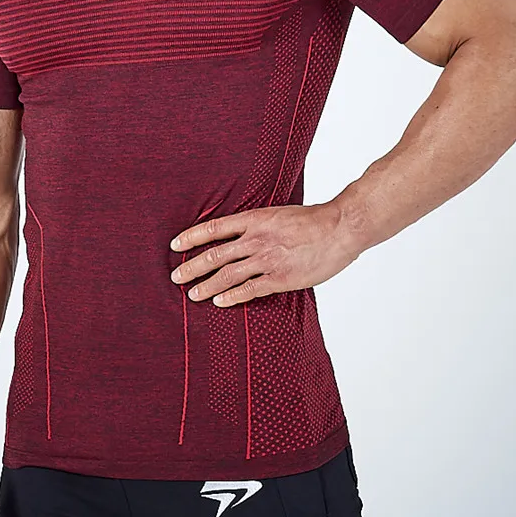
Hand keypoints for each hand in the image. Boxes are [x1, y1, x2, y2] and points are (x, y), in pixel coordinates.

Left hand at [169, 201, 361, 306]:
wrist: (340, 228)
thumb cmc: (313, 220)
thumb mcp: (278, 213)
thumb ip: (257, 224)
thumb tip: (239, 234)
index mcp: (255, 219)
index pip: (214, 228)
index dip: (191, 236)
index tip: (175, 245)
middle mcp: (256, 239)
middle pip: (215, 254)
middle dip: (192, 267)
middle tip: (176, 277)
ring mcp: (267, 259)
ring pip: (228, 274)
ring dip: (207, 285)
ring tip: (192, 294)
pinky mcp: (281, 277)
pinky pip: (250, 289)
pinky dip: (232, 297)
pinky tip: (219, 302)